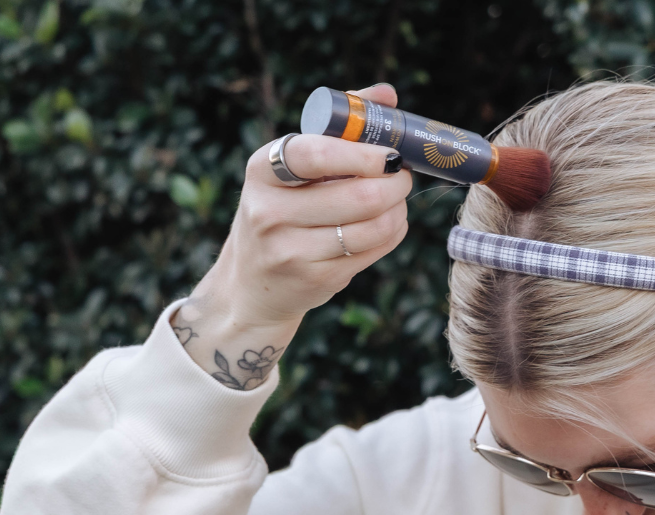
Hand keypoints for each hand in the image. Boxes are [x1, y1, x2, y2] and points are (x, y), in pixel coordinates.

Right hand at [173, 84, 410, 389]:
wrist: (252, 280)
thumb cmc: (284, 207)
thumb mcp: (295, 166)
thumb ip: (340, 126)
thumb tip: (386, 94)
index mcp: (262, 170)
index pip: (314, 154)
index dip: (361, 153)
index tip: (389, 153)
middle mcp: (268, 212)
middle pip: (358, 196)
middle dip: (395, 183)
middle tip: (402, 175)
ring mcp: (289, 251)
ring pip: (372, 226)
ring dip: (397, 210)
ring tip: (395, 200)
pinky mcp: (314, 280)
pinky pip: (372, 251)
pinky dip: (391, 233)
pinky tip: (386, 224)